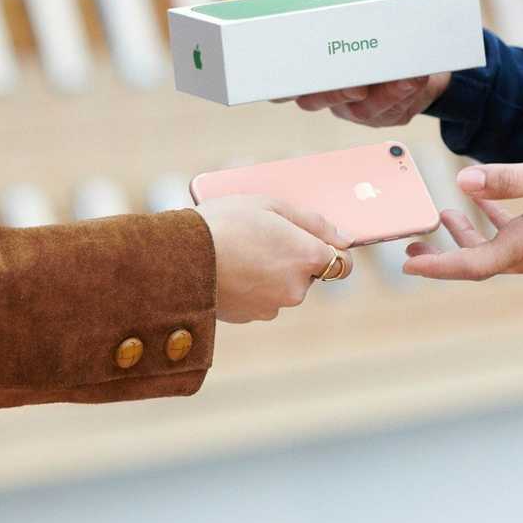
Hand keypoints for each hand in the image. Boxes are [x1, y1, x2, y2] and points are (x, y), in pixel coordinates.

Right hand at [196, 196, 354, 322]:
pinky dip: (250, 287)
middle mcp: (296, 288)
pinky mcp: (249, 316)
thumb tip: (343, 238)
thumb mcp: (271, 205)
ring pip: (281, 288)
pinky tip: (229, 268)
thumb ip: (313, 222)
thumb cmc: (226, 222)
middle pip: (307, 274)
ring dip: (269, 273)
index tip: (316, 243)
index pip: (343, 264)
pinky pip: (259, 299)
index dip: (332, 252)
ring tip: (239, 251)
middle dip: (292, 259)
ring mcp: (273, 307)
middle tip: (262, 237)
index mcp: (307, 257)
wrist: (179, 257)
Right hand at [276, 0, 451, 126]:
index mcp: (310, 51)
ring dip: (367, 96)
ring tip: (382, 81)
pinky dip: (398, 93)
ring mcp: (353, 100)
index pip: (280, 79)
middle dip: (327, 95)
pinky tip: (410, 80)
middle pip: (311, 100)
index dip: (278, 86)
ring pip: (351, 108)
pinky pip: (386, 109)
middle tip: (347, 83)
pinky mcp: (382, 110)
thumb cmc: (380, 4)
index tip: (284, 86)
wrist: (424, 32)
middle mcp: (324, 82)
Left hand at [403, 146, 522, 280]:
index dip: (438, 267)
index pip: (474, 264)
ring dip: (464, 239)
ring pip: (494, 252)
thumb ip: (508, 179)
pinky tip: (478, 206)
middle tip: (409, 250)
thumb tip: (462, 183)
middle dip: (442, 258)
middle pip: (478, 264)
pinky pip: (511, 239)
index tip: (408, 266)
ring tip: (439, 219)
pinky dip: (490, 226)